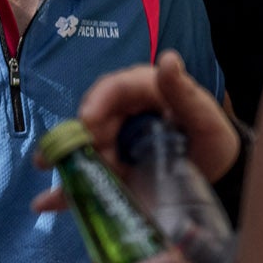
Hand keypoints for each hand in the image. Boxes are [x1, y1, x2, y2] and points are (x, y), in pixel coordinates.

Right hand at [32, 50, 236, 211]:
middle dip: (82, 142)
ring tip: (55, 182)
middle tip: (78, 161)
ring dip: (68, 165)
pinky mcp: (106, 169)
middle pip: (92, 122)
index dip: (98, 101)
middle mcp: (120, 114)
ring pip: (82, 149)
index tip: (87, 119)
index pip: (115, 88)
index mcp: (144, 92)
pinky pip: (82, 177)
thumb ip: (185, 94)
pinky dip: (64, 191)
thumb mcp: (207, 121)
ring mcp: (111, 143)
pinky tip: (45, 203)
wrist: (217, 180)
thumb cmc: (212, 143)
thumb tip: (168, 59)